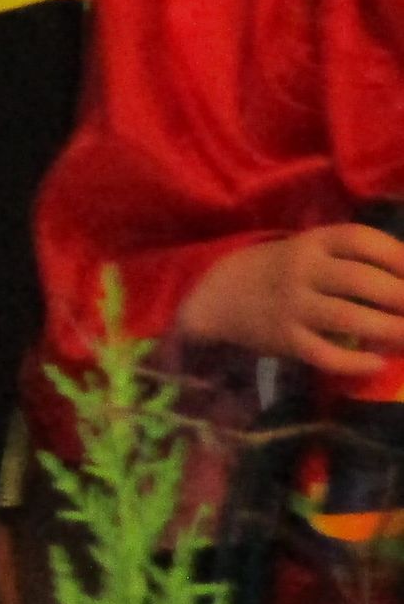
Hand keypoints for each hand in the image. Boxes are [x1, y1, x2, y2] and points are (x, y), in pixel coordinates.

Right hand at [177, 224, 403, 380]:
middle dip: (403, 297)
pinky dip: (356, 362)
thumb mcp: (310, 251)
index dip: (398, 256)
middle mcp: (300, 270)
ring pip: (348, 317)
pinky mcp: (284, 339)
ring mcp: (291, 306)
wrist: (219, 294)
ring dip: (390, 330)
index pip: (360, 239)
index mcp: (311, 242)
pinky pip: (325, 354)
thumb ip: (353, 259)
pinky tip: (378, 363)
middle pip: (361, 280)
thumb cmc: (282, 271)